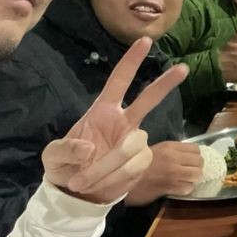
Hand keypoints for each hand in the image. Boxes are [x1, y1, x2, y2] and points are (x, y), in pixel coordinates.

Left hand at [42, 38, 187, 203]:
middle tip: (183, 68)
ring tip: (85, 181)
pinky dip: (116, 177)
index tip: (144, 41)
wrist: (76, 195)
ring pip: (134, 145)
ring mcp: (134, 140)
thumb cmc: (64, 168)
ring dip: (109, 166)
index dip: (131, 61)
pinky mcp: (141, 161)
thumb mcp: (53, 158)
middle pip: (148, 98)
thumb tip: (88, 147)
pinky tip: (102, 184)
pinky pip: (135, 165)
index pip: (119, 80)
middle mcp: (124, 121)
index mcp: (102, 110)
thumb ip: (65, 149)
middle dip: (165, 83)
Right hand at [125, 141, 203, 205]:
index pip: (196, 148)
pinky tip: (177, 189)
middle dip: (196, 168)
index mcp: (170, 147)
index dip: (195, 156)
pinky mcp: (170, 187)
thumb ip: (169, 151)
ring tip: (185, 181)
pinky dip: (185, 189)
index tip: (189, 161)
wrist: (121, 179)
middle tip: (188, 173)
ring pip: (197, 175)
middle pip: (200, 162)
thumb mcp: (153, 150)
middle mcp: (174, 158)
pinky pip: (188, 188)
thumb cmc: (134, 164)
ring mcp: (173, 172)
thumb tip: (184, 155)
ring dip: (193, 179)